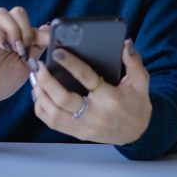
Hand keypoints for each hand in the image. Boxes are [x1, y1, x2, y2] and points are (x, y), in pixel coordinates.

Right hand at [0, 7, 49, 106]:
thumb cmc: (6, 80)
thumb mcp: (28, 64)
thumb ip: (37, 47)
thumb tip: (49, 29)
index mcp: (18, 35)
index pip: (32, 22)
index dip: (41, 31)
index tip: (48, 44)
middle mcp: (4, 31)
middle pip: (17, 12)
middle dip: (26, 28)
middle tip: (27, 47)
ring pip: (1, 13)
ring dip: (13, 29)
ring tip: (16, 49)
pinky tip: (4, 47)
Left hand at [31, 39, 151, 144]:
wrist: (137, 132)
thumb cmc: (136, 103)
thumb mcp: (140, 81)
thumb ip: (133, 61)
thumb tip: (125, 43)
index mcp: (110, 98)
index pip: (87, 79)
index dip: (71, 64)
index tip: (57, 52)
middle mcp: (95, 115)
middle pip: (63, 100)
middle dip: (47, 81)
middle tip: (39, 66)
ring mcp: (85, 127)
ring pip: (54, 114)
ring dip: (41, 95)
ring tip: (36, 78)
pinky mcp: (78, 133)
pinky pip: (53, 123)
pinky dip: (42, 109)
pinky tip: (39, 95)